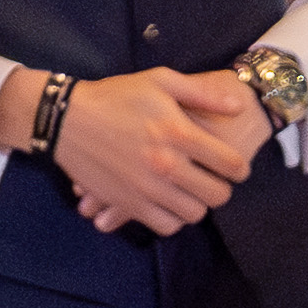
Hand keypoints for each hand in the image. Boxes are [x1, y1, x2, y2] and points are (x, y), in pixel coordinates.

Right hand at [54, 68, 264, 234]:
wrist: (67, 119)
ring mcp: (147, 188)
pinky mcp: (128, 204)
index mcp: (179, 132)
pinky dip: (173, 218)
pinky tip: (170, 203)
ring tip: (191, 191)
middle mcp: (167, 164)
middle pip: (218, 195)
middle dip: (222, 188)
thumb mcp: (160, 81)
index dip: (240, 168)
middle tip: (214, 180)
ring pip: (194, 214)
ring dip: (197, 204)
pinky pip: (166, 226)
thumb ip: (202, 93)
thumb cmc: (115, 95)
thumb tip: (237, 107)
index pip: (230, 164)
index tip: (236, 168)